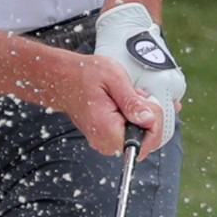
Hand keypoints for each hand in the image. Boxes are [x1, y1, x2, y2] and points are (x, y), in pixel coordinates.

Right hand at [94, 3, 184, 149]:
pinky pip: (130, 135)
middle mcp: (105, 142)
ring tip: (129, 98)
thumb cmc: (83, 74)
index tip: (146, 101)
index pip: (148, 141)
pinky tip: (126, 104)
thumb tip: (149, 120)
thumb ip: (132, 101)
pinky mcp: (106, 138)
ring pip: (140, 138)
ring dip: (142, 118)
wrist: (62, 77)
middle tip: (137, 96)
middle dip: (149, 118)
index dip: (155, 121)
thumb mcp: (112, 77)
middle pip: (147, 142)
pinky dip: (134, 119)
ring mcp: (105, 142)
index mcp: (107, 129)